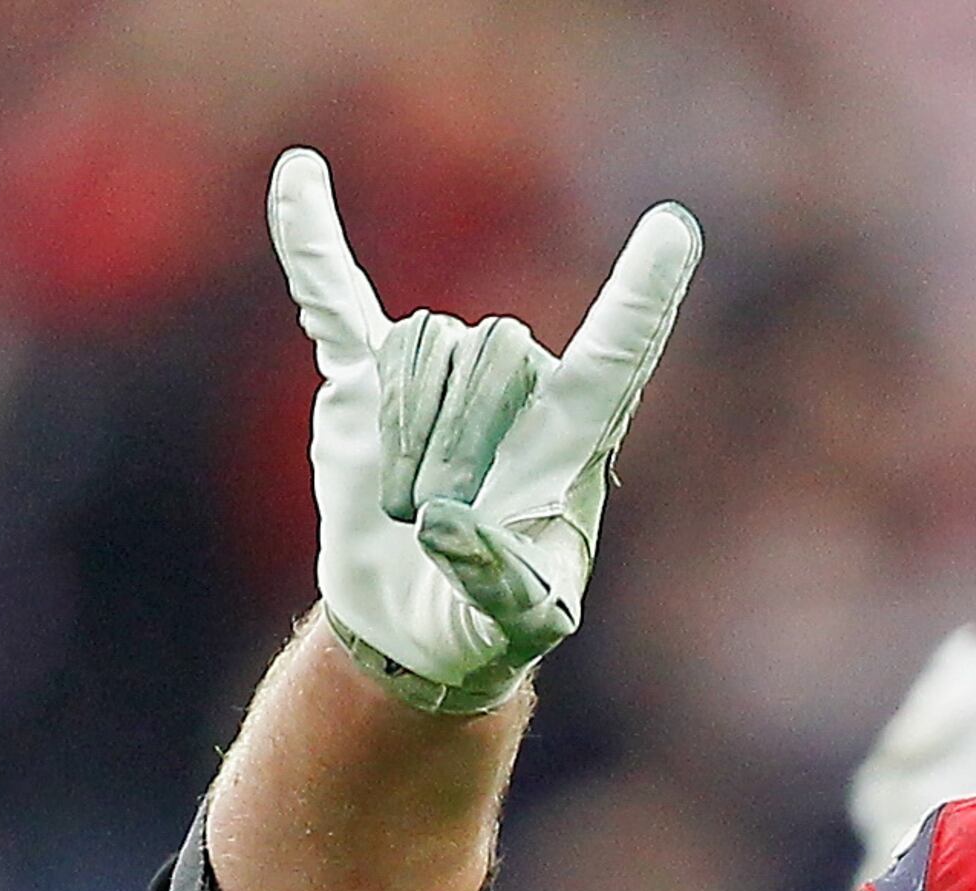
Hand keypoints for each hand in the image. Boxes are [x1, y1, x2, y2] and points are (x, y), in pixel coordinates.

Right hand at [269, 148, 701, 719]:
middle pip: (491, 354)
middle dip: (454, 446)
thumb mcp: (515, 628)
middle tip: (431, 526)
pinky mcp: (367, 374)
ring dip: (403, 439)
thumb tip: (445, 522)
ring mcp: (442, 370)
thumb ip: (498, 584)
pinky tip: (300, 177)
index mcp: (574, 436)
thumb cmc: (486, 625)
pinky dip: (310, 244)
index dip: (643, 295)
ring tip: (404, 508)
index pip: (618, 353)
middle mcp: (517, 384)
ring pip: (421, 350)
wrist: (413, 624)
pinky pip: (335, 295)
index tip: (675, 229)